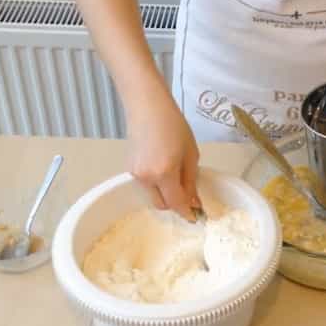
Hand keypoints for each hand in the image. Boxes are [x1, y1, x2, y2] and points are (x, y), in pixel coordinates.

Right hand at [126, 87, 199, 220]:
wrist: (148, 107)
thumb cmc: (174, 126)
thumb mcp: (191, 154)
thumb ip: (191, 181)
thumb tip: (194, 202)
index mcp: (164, 173)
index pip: (176, 203)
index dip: (187, 213)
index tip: (196, 217)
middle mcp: (146, 178)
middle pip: (161, 204)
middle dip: (175, 203)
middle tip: (187, 191)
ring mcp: (135, 174)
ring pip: (152, 195)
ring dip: (165, 192)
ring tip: (174, 171)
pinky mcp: (129, 168)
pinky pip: (145, 184)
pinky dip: (156, 182)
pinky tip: (162, 164)